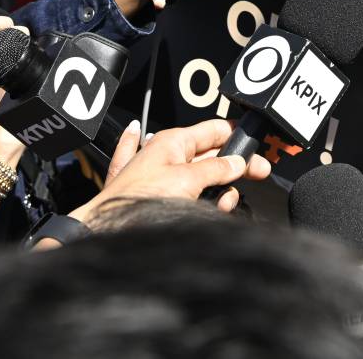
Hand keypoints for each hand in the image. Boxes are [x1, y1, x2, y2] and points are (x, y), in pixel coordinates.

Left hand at [79, 118, 271, 219]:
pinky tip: (207, 204)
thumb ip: (216, 170)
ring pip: (204, 183)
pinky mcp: (159, 200)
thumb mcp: (186, 180)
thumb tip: (237, 163)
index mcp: (173, 142)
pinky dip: (201, 203)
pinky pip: (189, 198)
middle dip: (233, 171)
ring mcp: (162, 178)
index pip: (214, 130)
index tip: (258, 149)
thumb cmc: (136, 202)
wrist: (104, 230)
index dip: (239, 138)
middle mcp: (167, 156)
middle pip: (212, 157)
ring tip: (217, 206)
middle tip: (258, 174)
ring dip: (217, 196)